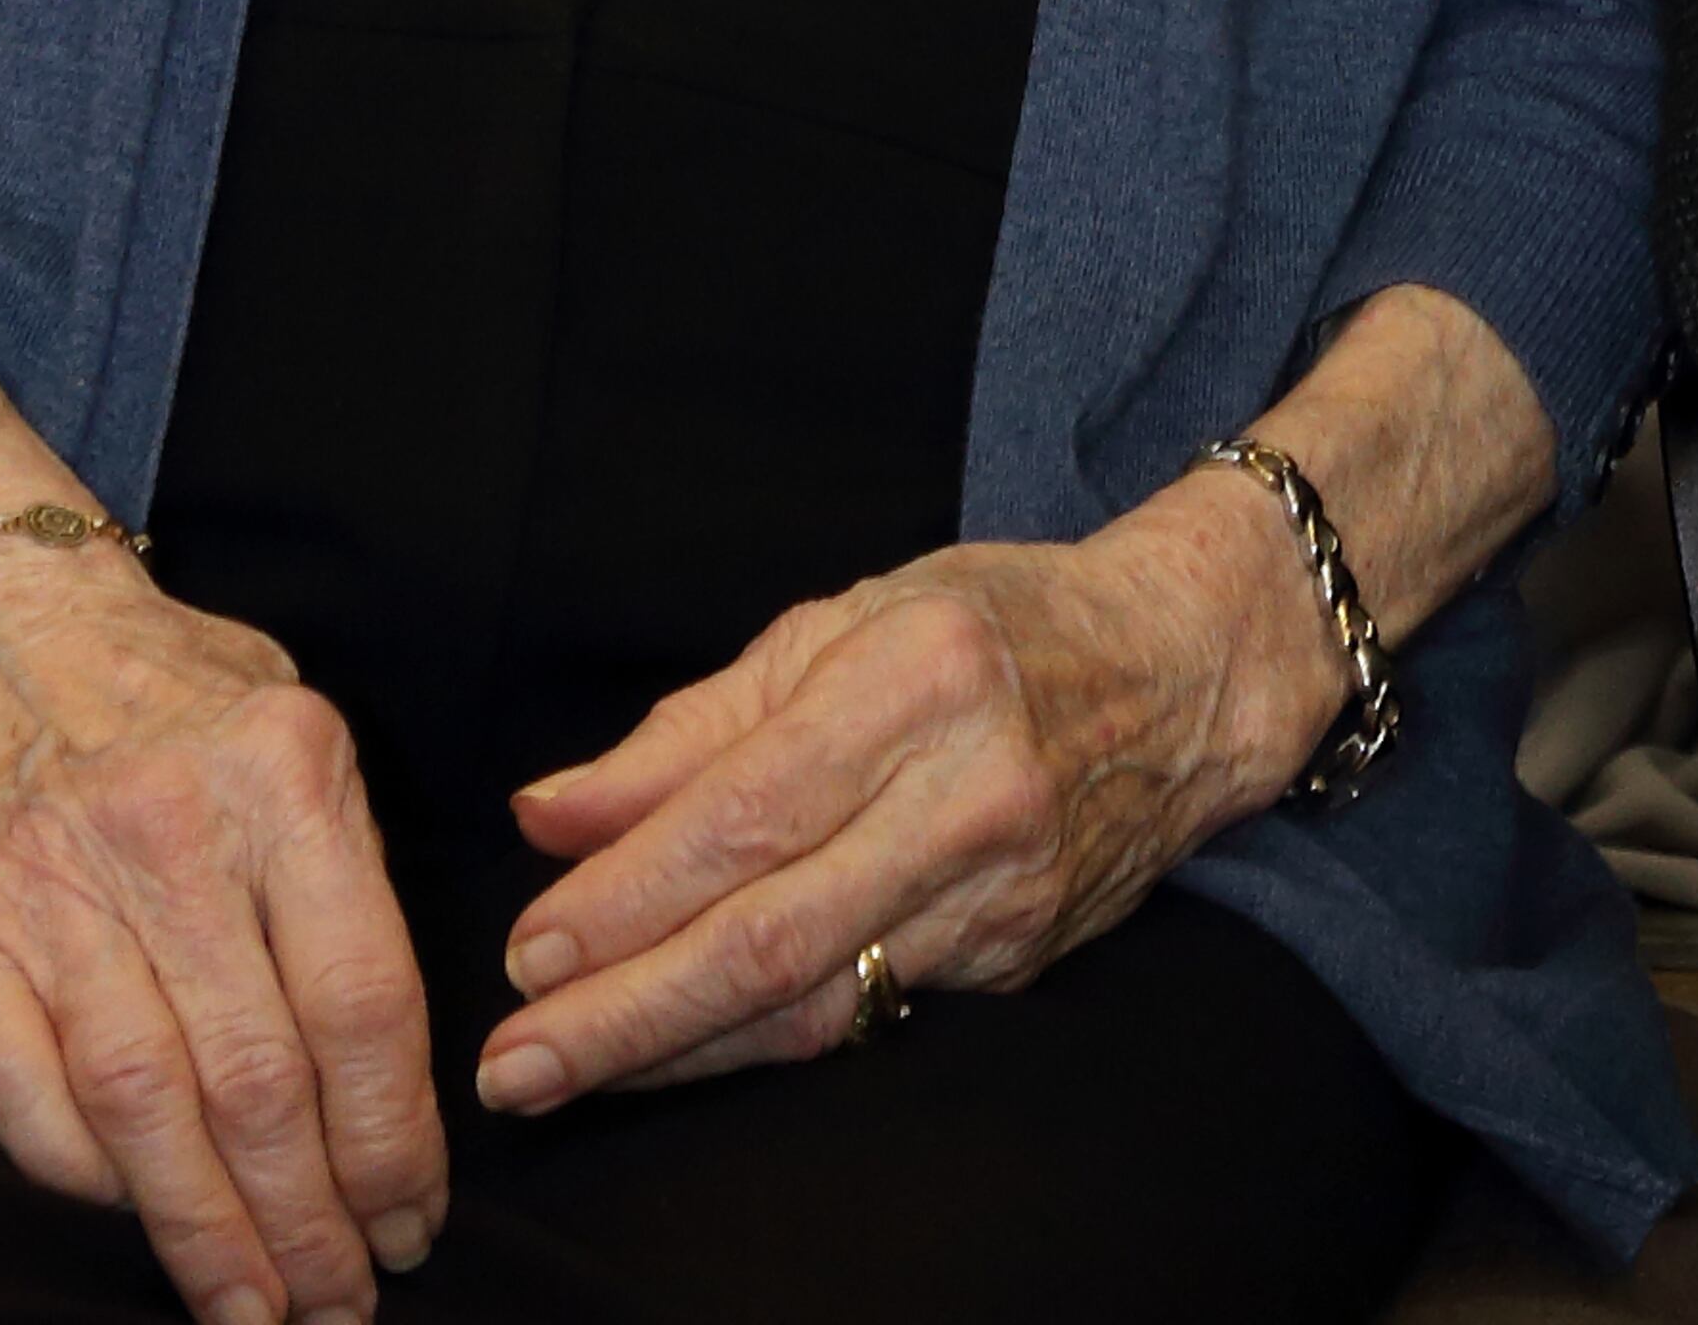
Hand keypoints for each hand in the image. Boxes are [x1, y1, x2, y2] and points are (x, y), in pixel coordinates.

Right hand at [0, 528, 442, 1324]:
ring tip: (261, 1306)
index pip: (361, 996)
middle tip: (348, 1297)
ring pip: (145, 1107)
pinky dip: (92, 1180)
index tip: (416, 1217)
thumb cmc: (184, 705)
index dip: (393, 1133)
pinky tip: (148, 1220)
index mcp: (283, 774)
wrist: (9, 635)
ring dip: (209, 1230)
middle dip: (312, 1213)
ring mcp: (51, 891)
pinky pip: (32, 1101)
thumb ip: (347, 878)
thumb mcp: (300, 738)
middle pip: (257, 1075)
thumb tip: (406, 1068)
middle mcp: (168, 831)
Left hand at [472, 460, 1350, 1113]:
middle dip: (627, 1011)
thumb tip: (548, 812)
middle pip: (774, 934)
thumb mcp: (846, 622)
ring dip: (673, 1052)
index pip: (749, 812)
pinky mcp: (1016, 961)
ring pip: (816, 1003)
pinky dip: (757, 1044)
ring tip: (560, 1076)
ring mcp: (1003, 890)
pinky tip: (676, 1055)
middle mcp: (971, 792)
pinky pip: (866, 1017)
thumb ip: (692, 727)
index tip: (526, 945)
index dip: (628, 891)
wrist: (1185, 669)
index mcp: (920, 675)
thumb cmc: (995, 625)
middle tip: (512, 1063)